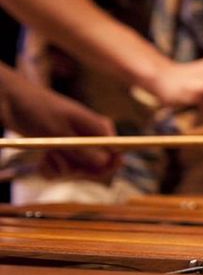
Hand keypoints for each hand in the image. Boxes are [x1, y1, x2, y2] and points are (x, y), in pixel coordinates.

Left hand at [0, 67, 118, 175]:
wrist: (12, 102)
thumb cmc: (38, 109)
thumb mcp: (59, 132)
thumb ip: (82, 150)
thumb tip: (106, 164)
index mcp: (100, 129)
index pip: (117, 155)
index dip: (106, 168)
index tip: (86, 171)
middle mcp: (93, 139)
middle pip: (98, 168)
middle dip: (77, 169)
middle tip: (58, 158)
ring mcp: (78, 147)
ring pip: (78, 171)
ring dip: (60, 169)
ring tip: (46, 155)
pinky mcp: (63, 152)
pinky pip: (63, 172)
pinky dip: (51, 170)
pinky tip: (43, 161)